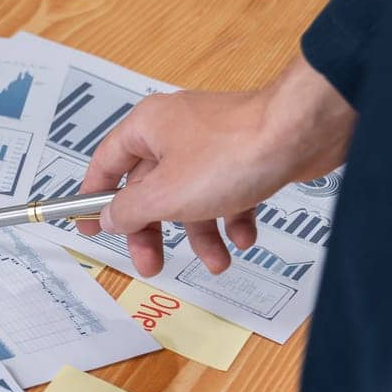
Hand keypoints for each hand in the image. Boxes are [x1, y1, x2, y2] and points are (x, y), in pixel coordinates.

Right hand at [80, 55, 355, 276]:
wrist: (301, 133)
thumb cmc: (231, 152)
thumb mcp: (164, 195)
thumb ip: (128, 211)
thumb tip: (108, 218)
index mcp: (146, 128)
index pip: (105, 165)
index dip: (95, 199)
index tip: (90, 226)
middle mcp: (175, 131)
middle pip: (149, 190)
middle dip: (154, 232)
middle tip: (152, 263)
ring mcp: (211, 142)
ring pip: (191, 197)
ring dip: (201, 235)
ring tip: (217, 262)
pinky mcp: (244, 154)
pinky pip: (226, 193)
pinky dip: (232, 219)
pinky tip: (244, 237)